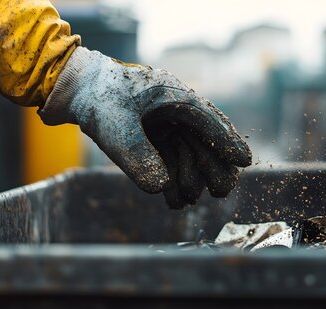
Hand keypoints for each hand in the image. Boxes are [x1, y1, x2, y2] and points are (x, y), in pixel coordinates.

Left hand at [39, 47, 251, 207]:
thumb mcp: (115, 126)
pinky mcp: (158, 140)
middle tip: (219, 191)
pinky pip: (174, 162)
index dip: (228, 141)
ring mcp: (169, 126)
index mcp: (175, 96)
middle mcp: (178, 112)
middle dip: (215, 167)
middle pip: (207, 141)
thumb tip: (162, 187)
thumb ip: (136, 155)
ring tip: (184, 200)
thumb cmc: (100, 98)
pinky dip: (175, 180)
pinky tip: (173, 200)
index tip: (245, 161)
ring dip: (193, 178)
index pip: (209, 119)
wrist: (80, 92)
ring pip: (193, 155)